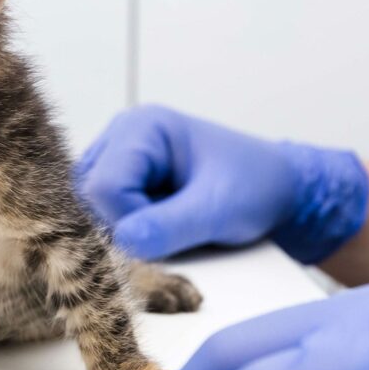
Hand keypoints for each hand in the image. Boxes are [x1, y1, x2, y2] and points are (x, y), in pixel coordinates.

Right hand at [75, 105, 368, 262]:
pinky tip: (159, 229)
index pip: (104, 186)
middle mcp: (121, 137)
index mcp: (142, 127)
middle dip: (123, 227)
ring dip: (125, 230)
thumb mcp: (220, 209)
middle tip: (171, 234)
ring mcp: (117, 158)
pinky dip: (127, 230)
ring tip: (168, 229)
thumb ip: (171, 225)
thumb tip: (125, 242)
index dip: (129, 221)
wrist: (278, 191)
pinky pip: (101, 213)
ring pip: (90, 207)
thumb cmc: (255, 187)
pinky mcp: (120, 180)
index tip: (170, 236)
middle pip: (89, 195)